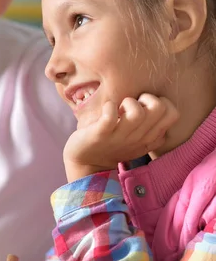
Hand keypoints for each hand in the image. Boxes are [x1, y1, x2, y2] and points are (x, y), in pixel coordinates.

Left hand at [64, 94, 178, 180]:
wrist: (87, 163)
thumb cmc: (113, 143)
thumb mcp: (138, 138)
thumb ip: (150, 126)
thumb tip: (158, 103)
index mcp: (150, 138)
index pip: (173, 114)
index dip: (162, 102)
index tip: (146, 106)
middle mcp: (138, 138)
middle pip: (160, 108)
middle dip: (148, 97)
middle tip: (134, 104)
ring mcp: (120, 137)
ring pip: (138, 113)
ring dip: (129, 102)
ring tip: (120, 108)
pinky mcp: (101, 134)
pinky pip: (110, 116)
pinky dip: (109, 106)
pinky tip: (107, 109)